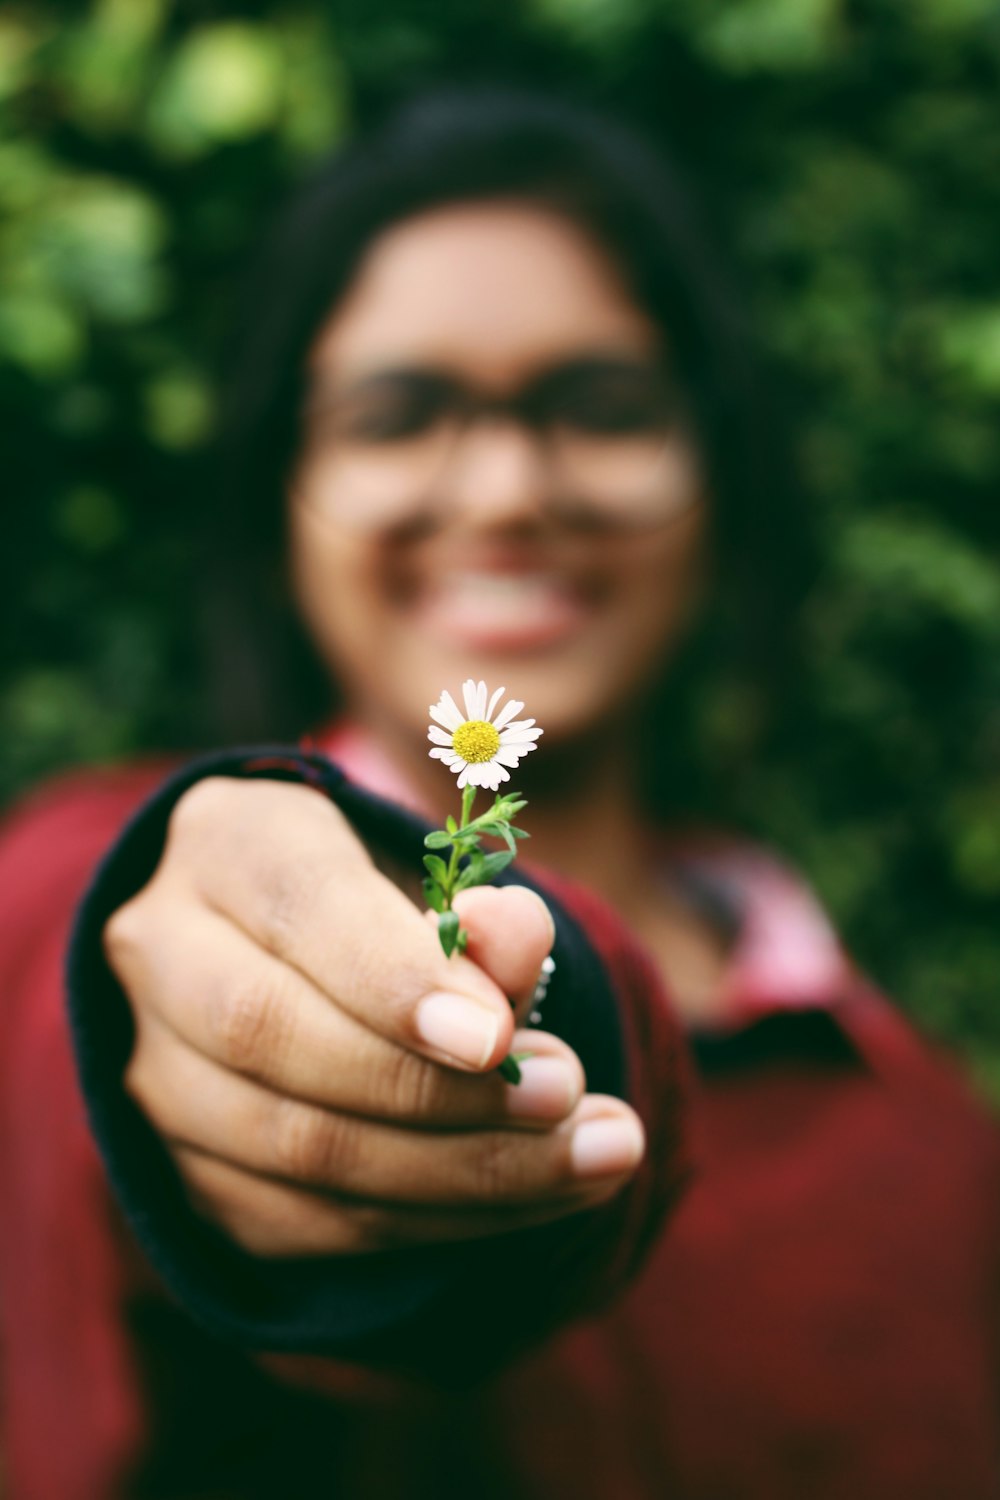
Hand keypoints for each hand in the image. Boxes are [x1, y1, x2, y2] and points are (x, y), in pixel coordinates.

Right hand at [103, 777, 645, 1256]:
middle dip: (436, 1084)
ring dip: (461, 1169)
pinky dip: (436, 1220)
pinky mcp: (184, 1170)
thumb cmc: (382, 901)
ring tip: (592, 1155)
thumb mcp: (431, 871)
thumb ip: (474, 907)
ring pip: (291, 1147)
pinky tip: (538, 1197)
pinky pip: (305, 1221)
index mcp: (224, 840)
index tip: (498, 1036)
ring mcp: (156, 1071)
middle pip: (271, 1034)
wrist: (299, 964)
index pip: (297, 906)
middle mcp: (159, 950)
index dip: (396, 978)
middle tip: (569, 1092)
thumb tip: (518, 934)